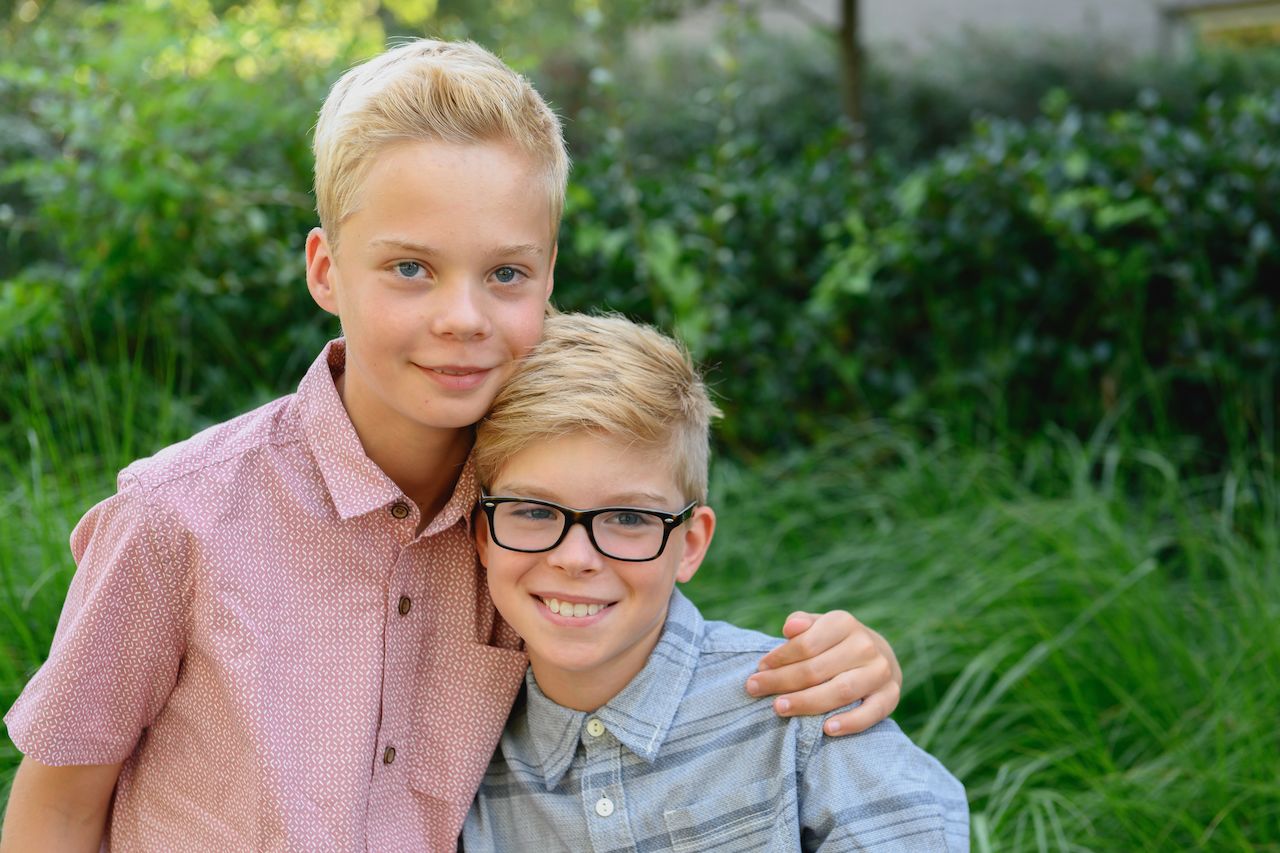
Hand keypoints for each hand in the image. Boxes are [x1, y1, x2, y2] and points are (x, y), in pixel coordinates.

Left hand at [745, 610, 901, 735]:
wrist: (879, 657)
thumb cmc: (835, 643)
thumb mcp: (819, 626)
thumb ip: (802, 623)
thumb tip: (789, 628)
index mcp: (844, 623)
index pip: (806, 643)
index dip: (780, 657)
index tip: (759, 669)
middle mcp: (866, 645)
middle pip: (817, 668)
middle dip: (782, 681)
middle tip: (755, 689)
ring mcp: (880, 672)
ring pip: (841, 691)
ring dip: (808, 702)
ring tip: (779, 708)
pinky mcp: (891, 697)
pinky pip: (872, 713)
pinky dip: (851, 722)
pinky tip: (827, 729)